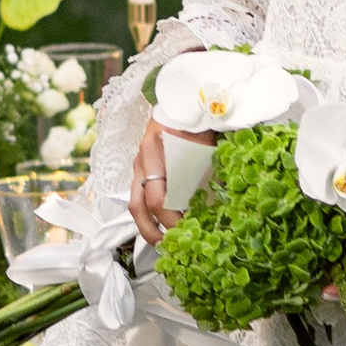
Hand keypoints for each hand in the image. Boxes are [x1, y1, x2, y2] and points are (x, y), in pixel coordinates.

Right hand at [130, 118, 200, 242]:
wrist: (183, 99)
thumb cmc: (197, 123)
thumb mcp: (205, 149)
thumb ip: (204, 176)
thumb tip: (211, 209)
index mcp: (156, 153)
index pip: (157, 199)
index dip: (171, 220)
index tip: (185, 231)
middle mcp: (141, 160)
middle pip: (138, 205)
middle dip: (151, 231)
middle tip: (168, 246)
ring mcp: (138, 163)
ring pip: (134, 202)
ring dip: (145, 224)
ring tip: (161, 240)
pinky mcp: (140, 165)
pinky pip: (138, 193)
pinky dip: (146, 211)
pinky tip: (159, 222)